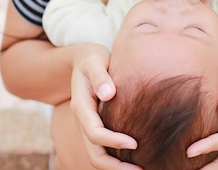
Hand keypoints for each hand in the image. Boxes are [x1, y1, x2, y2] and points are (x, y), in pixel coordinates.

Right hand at [70, 43, 140, 169]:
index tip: (135, 143)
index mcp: (81, 107)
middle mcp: (83, 121)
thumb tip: (109, 94)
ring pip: (98, 156)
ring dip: (116, 167)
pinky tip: (135, 160)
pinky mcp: (97, 127)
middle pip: (95, 153)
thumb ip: (100, 76)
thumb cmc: (92, 59)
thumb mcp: (94, 61)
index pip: (95, 133)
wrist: (83, 61)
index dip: (113, 141)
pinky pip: (104, 149)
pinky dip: (116, 159)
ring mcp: (89, 126)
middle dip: (115, 167)